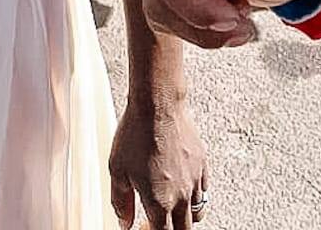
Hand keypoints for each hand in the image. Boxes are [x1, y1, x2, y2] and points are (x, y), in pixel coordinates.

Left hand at [110, 99, 208, 226]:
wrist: (158, 104)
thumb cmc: (135, 133)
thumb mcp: (117, 170)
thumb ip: (121, 201)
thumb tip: (124, 222)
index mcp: (160, 202)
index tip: (143, 227)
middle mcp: (181, 196)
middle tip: (158, 221)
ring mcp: (195, 180)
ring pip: (197, 214)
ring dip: (184, 217)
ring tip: (171, 206)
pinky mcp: (202, 164)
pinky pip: (203, 191)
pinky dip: (194, 196)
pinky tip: (181, 185)